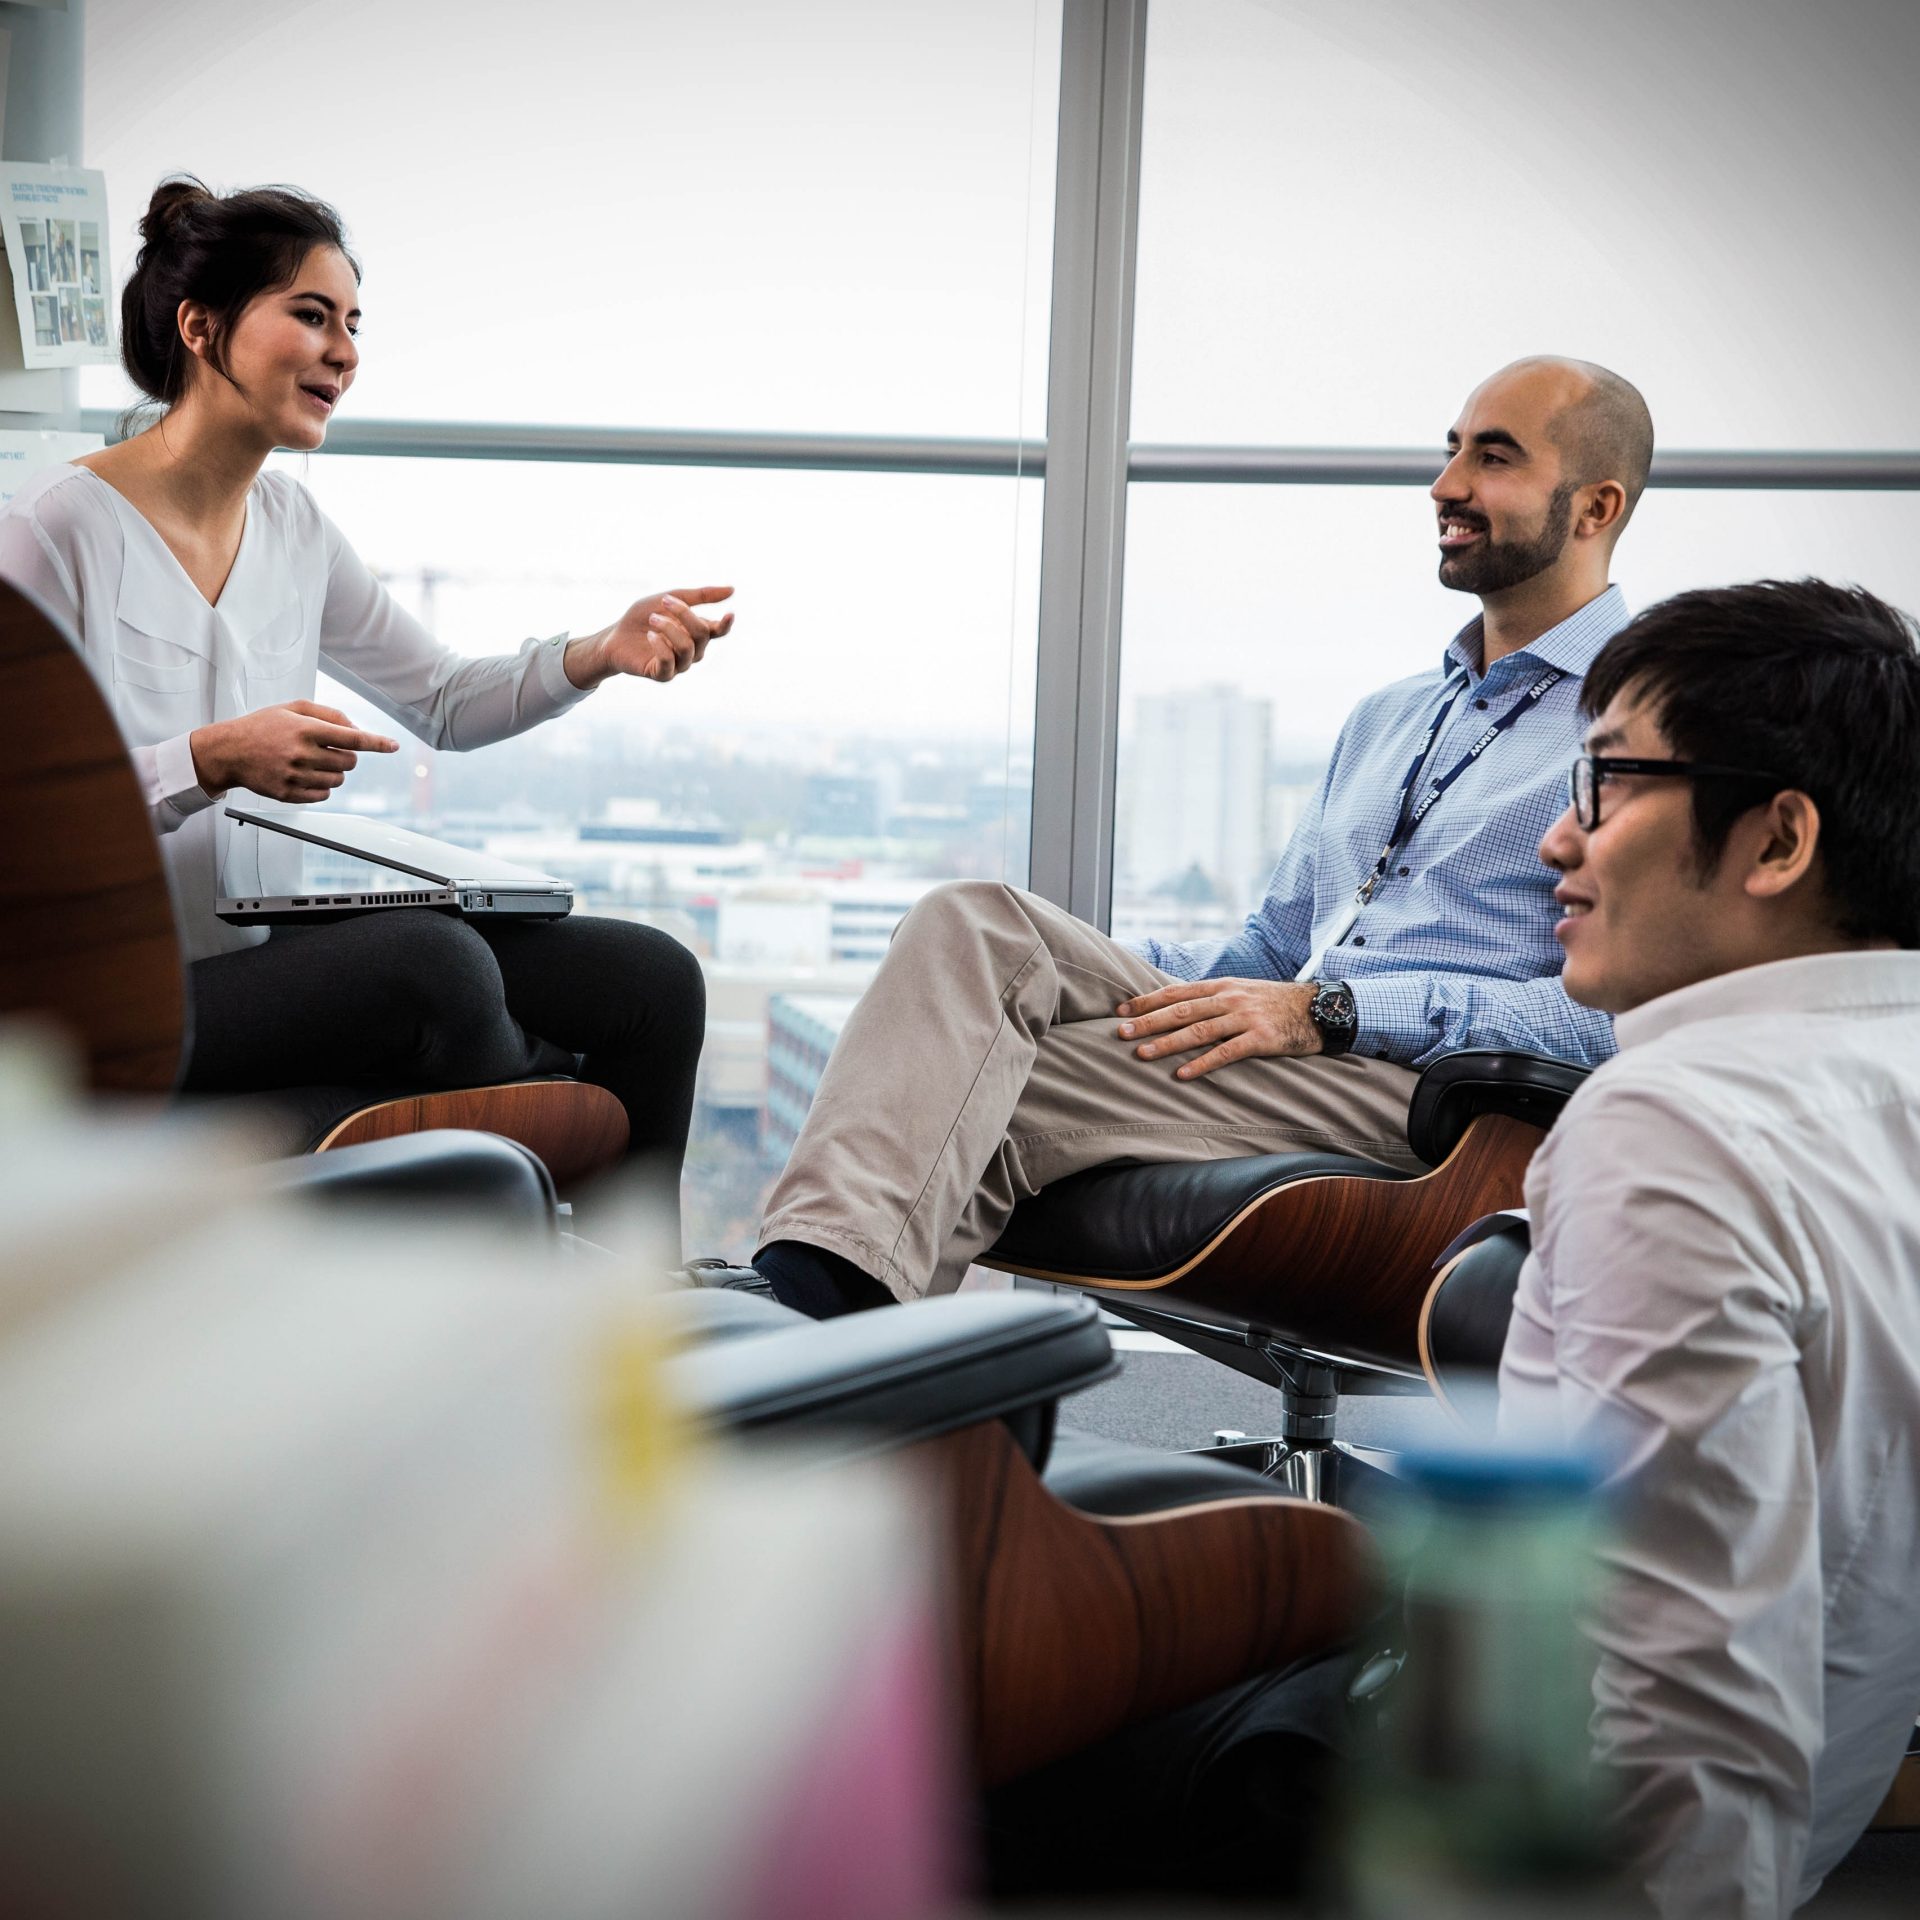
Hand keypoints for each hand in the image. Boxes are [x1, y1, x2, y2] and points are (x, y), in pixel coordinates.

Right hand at [189, 701, 397, 802]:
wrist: (229, 751)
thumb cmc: (263, 727)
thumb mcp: (293, 709)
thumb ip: (328, 714)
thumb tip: (355, 728)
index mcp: (304, 729)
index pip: (351, 738)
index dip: (376, 742)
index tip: (393, 745)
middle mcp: (301, 753)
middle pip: (349, 762)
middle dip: (346, 756)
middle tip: (327, 749)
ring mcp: (294, 776)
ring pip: (338, 780)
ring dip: (334, 771)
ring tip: (311, 761)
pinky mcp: (288, 793)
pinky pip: (323, 795)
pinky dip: (322, 786)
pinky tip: (305, 774)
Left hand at [565, 585, 734, 687]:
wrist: (615, 636)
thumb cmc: (643, 618)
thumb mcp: (669, 599)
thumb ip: (699, 596)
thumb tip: (732, 590)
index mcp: (696, 633)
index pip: (718, 631)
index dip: (726, 625)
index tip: (729, 614)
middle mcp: (692, 651)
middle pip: (702, 634)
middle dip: (684, 614)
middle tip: (664, 601)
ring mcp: (679, 665)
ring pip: (687, 648)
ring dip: (669, 628)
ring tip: (653, 618)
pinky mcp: (663, 675)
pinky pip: (669, 662)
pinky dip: (660, 646)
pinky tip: (650, 635)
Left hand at [1114, 978, 1322, 1079]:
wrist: (1319, 1009)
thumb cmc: (1275, 1003)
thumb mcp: (1242, 991)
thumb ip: (1212, 998)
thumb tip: (1178, 1007)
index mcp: (1222, 986)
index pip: (1176, 992)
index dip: (1147, 1001)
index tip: (1121, 1010)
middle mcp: (1229, 998)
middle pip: (1181, 1010)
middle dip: (1148, 1021)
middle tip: (1120, 1032)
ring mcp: (1245, 1018)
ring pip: (1198, 1030)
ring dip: (1167, 1043)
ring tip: (1143, 1054)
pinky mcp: (1261, 1039)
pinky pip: (1226, 1052)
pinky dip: (1202, 1064)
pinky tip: (1182, 1074)